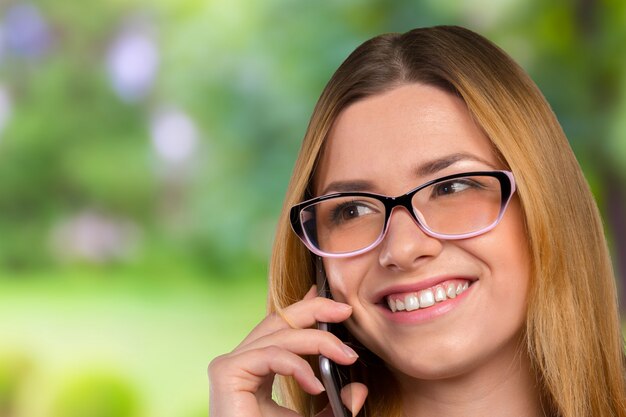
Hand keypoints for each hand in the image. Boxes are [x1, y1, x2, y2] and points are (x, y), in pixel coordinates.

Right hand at [208, 285, 367, 416]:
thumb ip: (333, 406)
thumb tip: (359, 388)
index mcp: (257, 367)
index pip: (282, 326)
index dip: (306, 306)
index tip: (331, 298)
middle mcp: (241, 361)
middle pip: (280, 320)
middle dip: (316, 310)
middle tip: (346, 310)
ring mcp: (231, 364)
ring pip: (280, 334)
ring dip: (319, 340)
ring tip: (347, 356)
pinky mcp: (226, 372)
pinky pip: (270, 354)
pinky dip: (297, 366)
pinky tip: (316, 385)